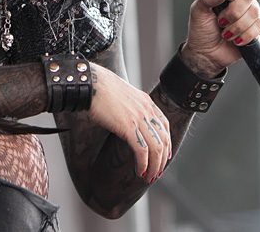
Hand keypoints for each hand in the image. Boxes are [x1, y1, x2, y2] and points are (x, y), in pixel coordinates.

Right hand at [87, 63, 171, 182]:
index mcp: (147, 102)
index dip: (167, 144)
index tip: (164, 156)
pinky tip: (140, 171)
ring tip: (149, 176)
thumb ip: (131, 108)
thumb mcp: (124, 97)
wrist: (92, 84)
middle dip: (162, 160)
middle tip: (156, 172)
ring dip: (154, 166)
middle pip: (163, 140)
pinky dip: (143, 163)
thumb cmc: (102, 89)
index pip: (165, 127)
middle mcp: (146, 110)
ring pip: (156, 147)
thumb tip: (128, 120)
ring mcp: (139, 118)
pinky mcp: (128, 126)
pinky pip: (142, 149)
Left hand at [182, 0, 259, 77]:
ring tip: (225, 33)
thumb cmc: (200, 30)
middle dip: (233, 12)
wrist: (206, 54)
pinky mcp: (256, 27)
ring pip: (255, 12)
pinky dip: (246, 34)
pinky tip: (236, 40)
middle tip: (220, 21)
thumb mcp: (198, 11)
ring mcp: (249, 12)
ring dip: (237, 26)